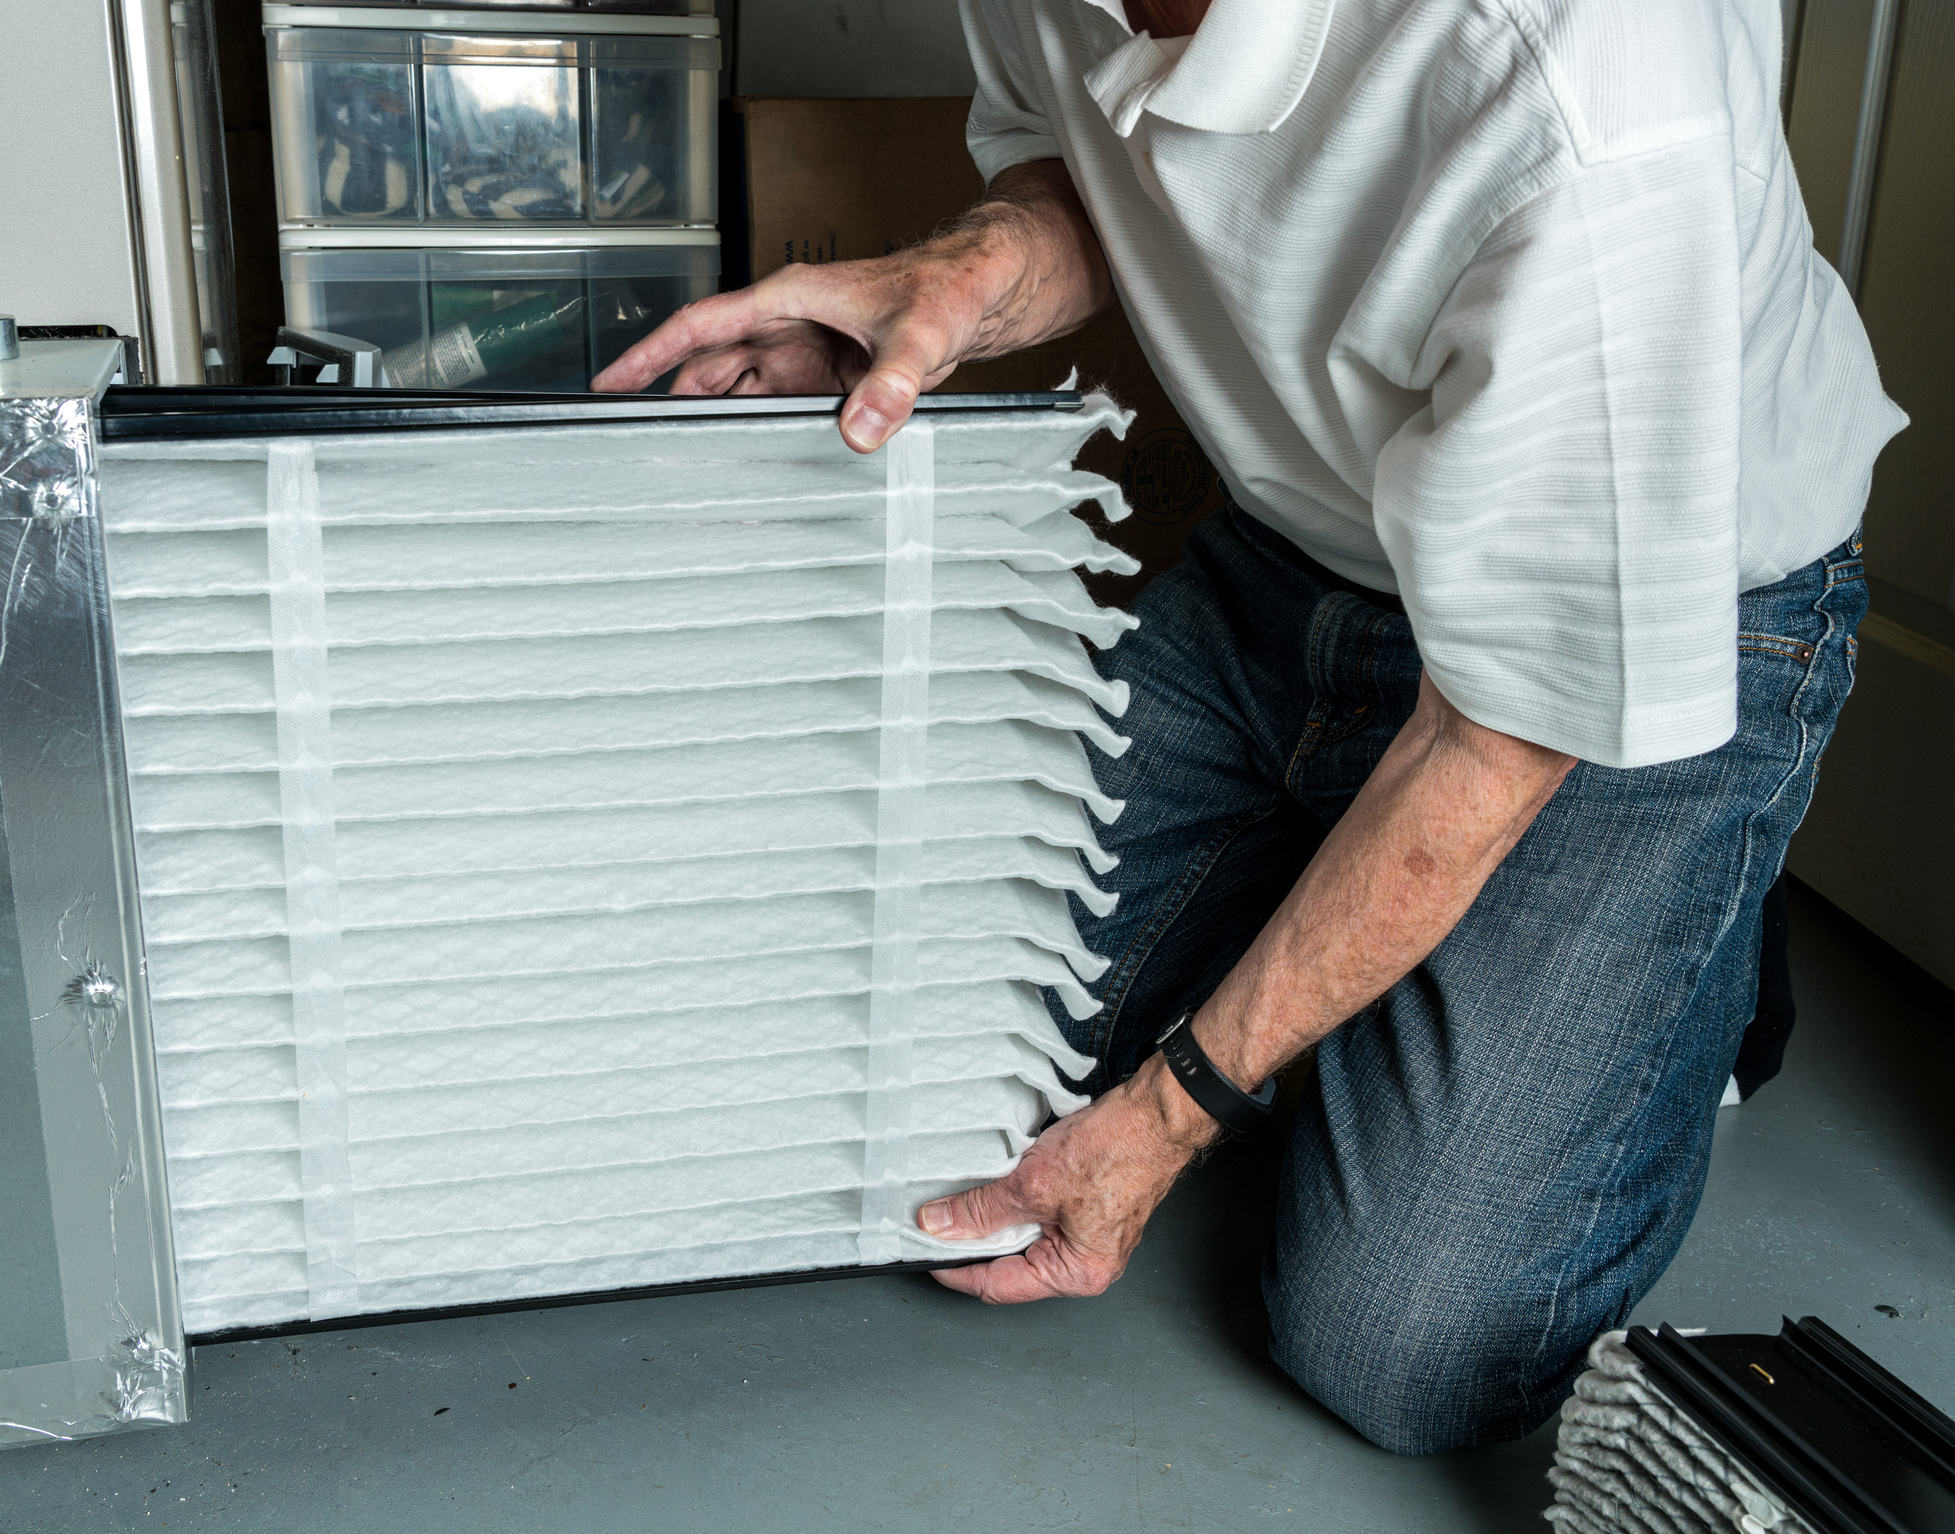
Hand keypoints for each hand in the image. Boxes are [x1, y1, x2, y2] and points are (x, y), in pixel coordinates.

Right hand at [591, 247, 995, 451]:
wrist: (980, 289)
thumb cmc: (946, 288)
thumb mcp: (919, 336)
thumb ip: (890, 385)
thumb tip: (859, 431)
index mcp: (789, 299)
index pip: (701, 326)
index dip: (650, 353)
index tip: (611, 380)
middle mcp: (787, 324)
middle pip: (710, 364)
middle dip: (673, 397)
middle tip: (638, 441)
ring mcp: (804, 351)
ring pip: (738, 386)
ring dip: (713, 417)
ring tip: (681, 459)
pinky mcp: (826, 376)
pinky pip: (776, 404)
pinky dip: (756, 427)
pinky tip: (747, 458)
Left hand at [920, 1053, 1219, 1302]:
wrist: (1155, 1113)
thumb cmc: (1116, 1151)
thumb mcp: (1032, 1184)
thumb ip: (981, 1210)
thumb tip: (940, 1225)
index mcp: (1076, 1274)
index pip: (998, 1285)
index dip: (956, 1268)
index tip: (926, 1251)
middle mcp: (1086, 1264)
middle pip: (1011, 1264)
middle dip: (974, 1241)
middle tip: (939, 1220)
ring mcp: (1090, 1237)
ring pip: (1025, 1236)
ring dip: (995, 1217)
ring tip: (969, 1196)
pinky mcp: (1090, 1209)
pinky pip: (1041, 1216)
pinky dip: (1017, 1201)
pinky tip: (999, 1181)